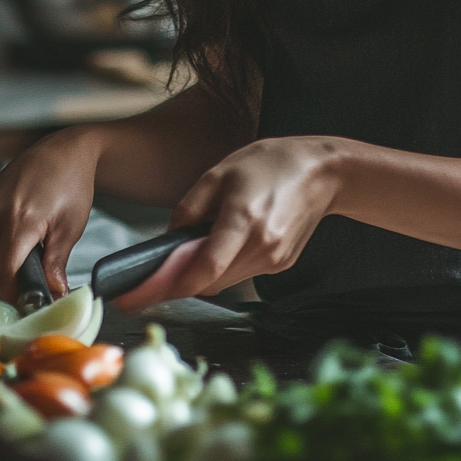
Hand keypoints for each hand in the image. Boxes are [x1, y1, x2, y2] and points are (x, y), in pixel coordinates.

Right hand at [0, 126, 104, 302]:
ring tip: (18, 255)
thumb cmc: (68, 183)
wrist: (57, 154)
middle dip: (7, 289)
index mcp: (18, 220)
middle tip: (28, 283)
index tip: (28, 303)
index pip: (2, 277)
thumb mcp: (70, 228)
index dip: (15, 297)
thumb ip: (56, 266)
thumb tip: (52, 296)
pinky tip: (1, 244)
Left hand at [113, 135, 344, 310]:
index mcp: (243, 219)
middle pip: (209, 282)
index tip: (137, 296)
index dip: (167, 286)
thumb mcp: (220, 172)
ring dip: (201, 274)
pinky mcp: (280, 264)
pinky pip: (242, 274)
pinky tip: (224, 243)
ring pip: (224, 282)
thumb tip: (169, 240)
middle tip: (148, 280)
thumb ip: (189, 208)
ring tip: (188, 253)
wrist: (323, 172)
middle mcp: (261, 246)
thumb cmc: (271, 163)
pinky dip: (224, 266)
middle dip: (176, 283)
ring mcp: (273, 259)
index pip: (203, 269)